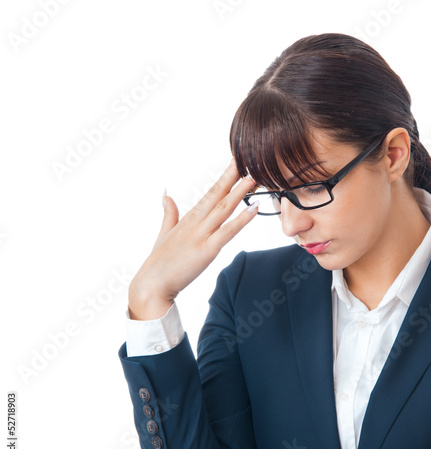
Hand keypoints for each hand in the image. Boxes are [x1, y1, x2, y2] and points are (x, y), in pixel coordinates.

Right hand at [128, 157, 257, 319]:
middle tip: (248, 157)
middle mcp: (196, 222)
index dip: (225, 177)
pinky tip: (253, 209)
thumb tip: (166, 194)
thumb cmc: (159, 262)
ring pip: (224, 209)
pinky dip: (241, 220)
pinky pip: (227, 232)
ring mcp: (201, 235)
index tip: (237, 162)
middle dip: (234, 175)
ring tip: (254, 176)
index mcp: (188, 218)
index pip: (210, 192)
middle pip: (218, 194)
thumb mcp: (164, 233)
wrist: (152, 284)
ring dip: (240, 192)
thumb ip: (169, 213)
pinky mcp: (206, 251)